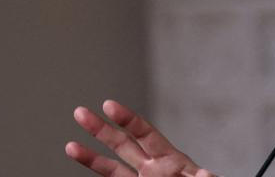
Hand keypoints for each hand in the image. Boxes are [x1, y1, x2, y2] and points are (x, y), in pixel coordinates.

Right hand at [65, 99, 219, 176]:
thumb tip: (206, 176)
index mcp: (170, 159)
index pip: (144, 133)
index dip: (127, 119)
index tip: (108, 104)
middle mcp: (151, 168)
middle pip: (122, 144)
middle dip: (100, 128)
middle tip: (79, 111)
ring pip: (111, 168)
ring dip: (90, 157)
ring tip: (69, 145)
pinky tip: (82, 161)